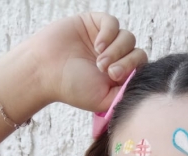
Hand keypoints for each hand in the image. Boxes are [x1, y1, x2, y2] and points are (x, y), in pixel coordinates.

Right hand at [29, 12, 146, 112]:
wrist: (45, 71)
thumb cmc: (72, 88)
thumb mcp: (104, 100)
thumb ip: (125, 94)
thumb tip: (141, 84)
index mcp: (119, 76)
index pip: (141, 69)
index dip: (134, 71)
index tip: (115, 78)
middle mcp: (115, 58)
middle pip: (138, 53)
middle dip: (126, 62)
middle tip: (109, 71)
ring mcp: (106, 40)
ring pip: (128, 38)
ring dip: (116, 50)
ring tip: (99, 61)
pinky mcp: (95, 24)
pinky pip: (113, 23)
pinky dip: (109, 34)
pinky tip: (97, 45)